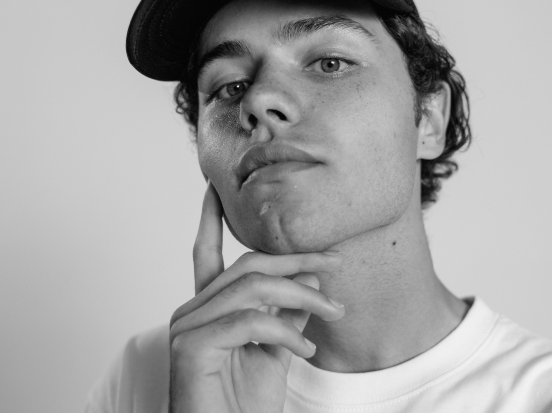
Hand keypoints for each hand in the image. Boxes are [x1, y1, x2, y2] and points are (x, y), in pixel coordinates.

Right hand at [168, 182, 344, 412]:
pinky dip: (285, 331)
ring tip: (333, 309)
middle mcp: (191, 310)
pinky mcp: (191, 345)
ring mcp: (187, 326)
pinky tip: (306, 346)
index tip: (216, 189)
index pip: (206, 253)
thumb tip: (310, 277)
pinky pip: (249, 320)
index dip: (210, 219)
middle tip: (335, 262)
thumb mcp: (277, 349)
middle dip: (296, 260)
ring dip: (301, 294)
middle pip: (247, 266)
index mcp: (207, 308)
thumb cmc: (243, 404)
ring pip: (252, 287)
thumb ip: (288, 312)